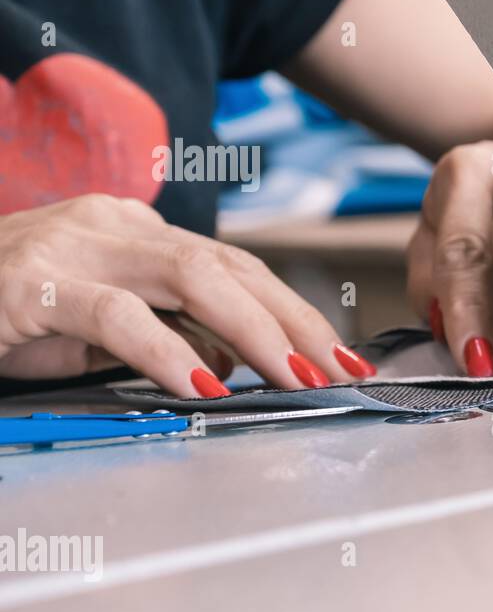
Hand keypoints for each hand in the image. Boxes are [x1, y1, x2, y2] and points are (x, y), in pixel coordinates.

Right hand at [0, 195, 375, 396]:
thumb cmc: (4, 314)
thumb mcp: (97, 326)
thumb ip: (165, 332)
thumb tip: (234, 364)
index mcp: (134, 231)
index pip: (236, 264)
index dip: (294, 307)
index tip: (338, 353)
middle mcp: (113, 226)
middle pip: (232, 266)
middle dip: (297, 320)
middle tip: (340, 370)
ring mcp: (73, 247)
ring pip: (193, 278)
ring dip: (256, 332)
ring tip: (294, 378)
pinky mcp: (35, 284)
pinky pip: (118, 315)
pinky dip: (168, 351)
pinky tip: (203, 385)